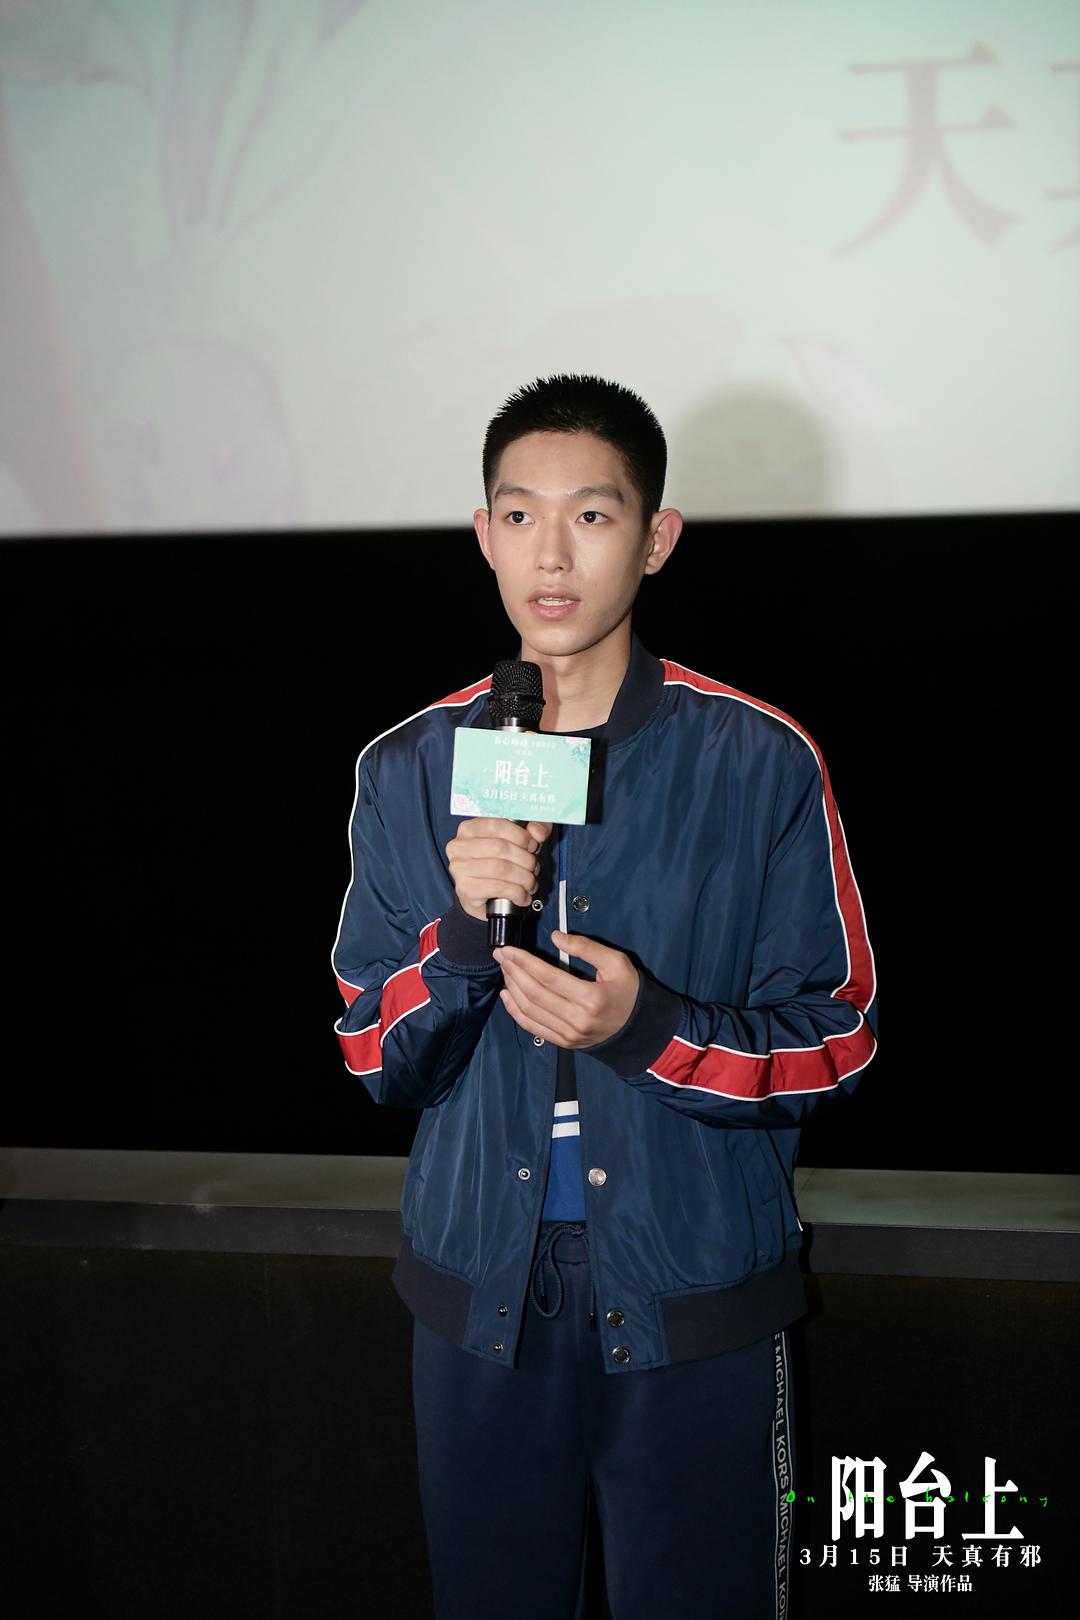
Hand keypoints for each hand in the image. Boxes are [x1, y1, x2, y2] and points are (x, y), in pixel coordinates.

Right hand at [445, 818, 553, 921]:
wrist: (478, 894)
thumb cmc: (497, 862)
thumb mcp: (518, 839)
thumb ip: (533, 828)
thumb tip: (537, 832)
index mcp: (469, 828)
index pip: (496, 825)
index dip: (520, 835)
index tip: (533, 845)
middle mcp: (459, 846)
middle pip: (500, 847)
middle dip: (525, 859)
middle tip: (534, 867)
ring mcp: (459, 868)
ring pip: (501, 868)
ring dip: (524, 878)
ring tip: (531, 883)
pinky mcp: (465, 889)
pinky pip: (498, 888)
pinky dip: (517, 893)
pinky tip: (523, 896)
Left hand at [493, 932, 639, 1048]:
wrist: (638, 1028)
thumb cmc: (629, 991)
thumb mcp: (616, 962)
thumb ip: (586, 947)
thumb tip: (555, 937)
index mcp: (591, 998)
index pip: (548, 977)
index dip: (525, 962)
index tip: (510, 949)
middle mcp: (577, 1019)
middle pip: (535, 994)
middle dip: (513, 971)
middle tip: (501, 954)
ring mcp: (569, 1034)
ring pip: (530, 1011)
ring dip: (512, 988)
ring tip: (505, 969)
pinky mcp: (564, 1042)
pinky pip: (533, 1027)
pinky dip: (515, 1012)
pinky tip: (507, 995)